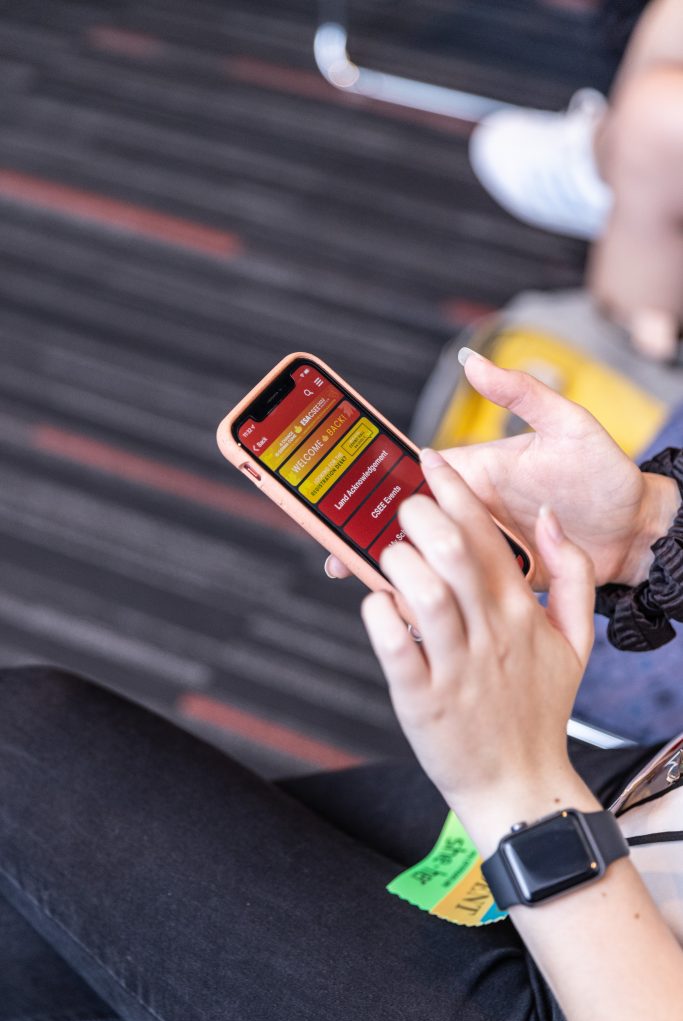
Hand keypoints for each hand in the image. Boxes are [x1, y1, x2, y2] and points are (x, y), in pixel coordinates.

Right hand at [326, 350, 679, 589]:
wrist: (640, 531)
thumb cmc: (607, 473)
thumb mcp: (568, 426)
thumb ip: (521, 395)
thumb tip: (470, 360)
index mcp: (478, 472)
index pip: (417, 479)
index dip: (378, 490)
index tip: (342, 502)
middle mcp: (475, 511)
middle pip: (413, 524)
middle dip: (374, 538)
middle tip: (338, 557)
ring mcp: (485, 548)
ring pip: (431, 561)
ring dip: (400, 574)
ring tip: (367, 589)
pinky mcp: (500, 582)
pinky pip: (460, 591)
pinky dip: (436, 602)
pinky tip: (410, 615)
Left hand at [361, 450, 596, 847]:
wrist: (521, 786)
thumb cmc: (539, 709)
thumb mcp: (577, 642)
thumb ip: (574, 576)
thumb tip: (551, 518)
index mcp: (522, 613)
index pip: (487, 533)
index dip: (454, 489)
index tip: (430, 460)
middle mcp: (490, 634)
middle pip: (453, 553)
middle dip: (418, 515)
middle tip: (401, 509)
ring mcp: (455, 668)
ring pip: (423, 594)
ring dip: (397, 562)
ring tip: (389, 556)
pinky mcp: (422, 701)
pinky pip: (395, 647)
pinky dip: (378, 616)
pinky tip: (376, 604)